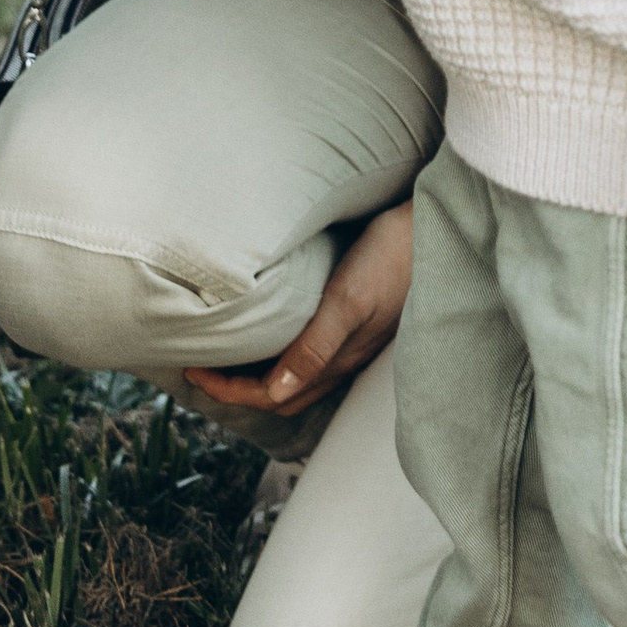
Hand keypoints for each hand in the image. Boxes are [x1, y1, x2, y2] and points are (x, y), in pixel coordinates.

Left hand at [183, 198, 412, 417]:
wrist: (434, 231)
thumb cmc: (391, 259)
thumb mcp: (348, 301)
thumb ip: (314, 349)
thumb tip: (274, 393)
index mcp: (335, 360)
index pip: (269, 395)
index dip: (228, 390)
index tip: (192, 369)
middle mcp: (341, 359)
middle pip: (279, 395)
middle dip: (237, 389)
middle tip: (201, 364)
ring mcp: (351, 343)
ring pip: (294, 378)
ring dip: (258, 375)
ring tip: (228, 352)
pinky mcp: (358, 322)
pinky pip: (309, 356)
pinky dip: (280, 355)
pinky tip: (272, 331)